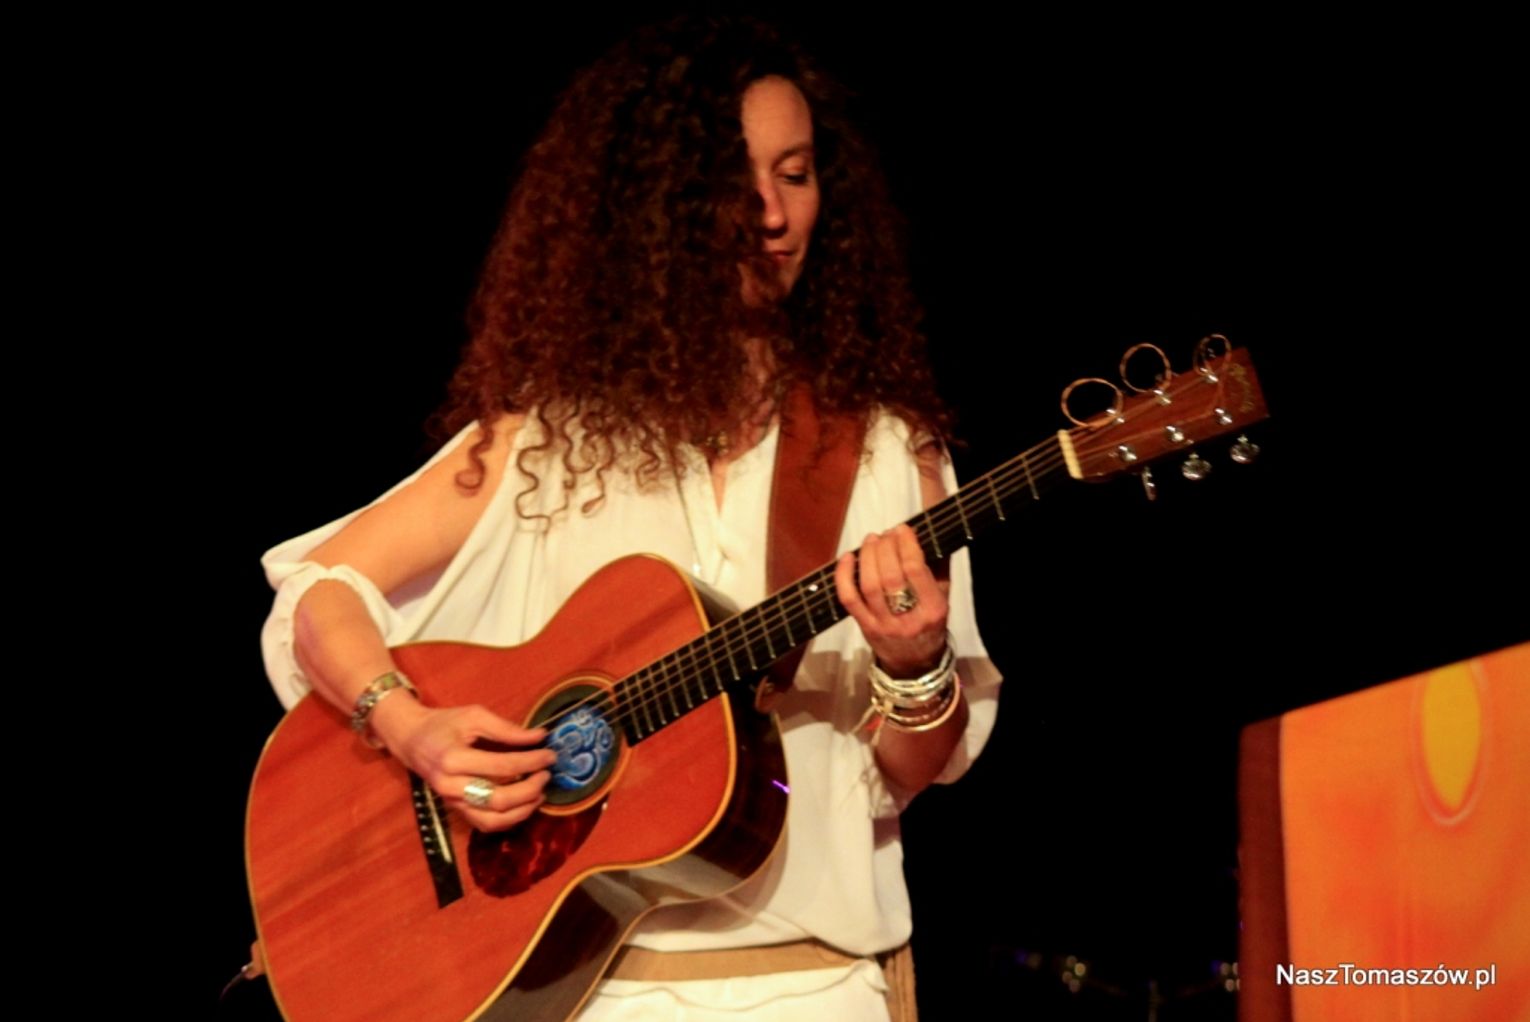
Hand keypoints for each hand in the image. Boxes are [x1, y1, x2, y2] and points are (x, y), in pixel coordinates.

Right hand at [370, 695, 556, 831]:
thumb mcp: (474, 715)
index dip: (531, 762)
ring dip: (522, 811)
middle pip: (499, 799)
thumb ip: (507, 729)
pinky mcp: (455, 810)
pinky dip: (508, 820)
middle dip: (530, 789)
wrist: (411, 740)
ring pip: (492, 820)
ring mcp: (452, 802)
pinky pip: (485, 824)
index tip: (550, 755)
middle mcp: (451, 786)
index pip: (502, 766)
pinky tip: (524, 805)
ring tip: (540, 794)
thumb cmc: (443, 724)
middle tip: (547, 775)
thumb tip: (540, 737)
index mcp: (454, 759)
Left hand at [834, 524, 948, 675]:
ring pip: (869, 586)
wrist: (914, 664)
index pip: (916, 571)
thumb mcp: (944, 598)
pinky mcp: (864, 627)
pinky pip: (848, 599)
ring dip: (868, 557)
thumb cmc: (930, 624)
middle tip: (886, 533)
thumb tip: (925, 534)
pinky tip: (848, 557)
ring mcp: (883, 625)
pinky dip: (844, 576)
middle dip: (886, 548)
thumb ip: (938, 568)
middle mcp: (907, 619)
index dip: (906, 545)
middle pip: (890, 576)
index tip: (902, 529)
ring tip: (871, 539)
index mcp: (933, 609)